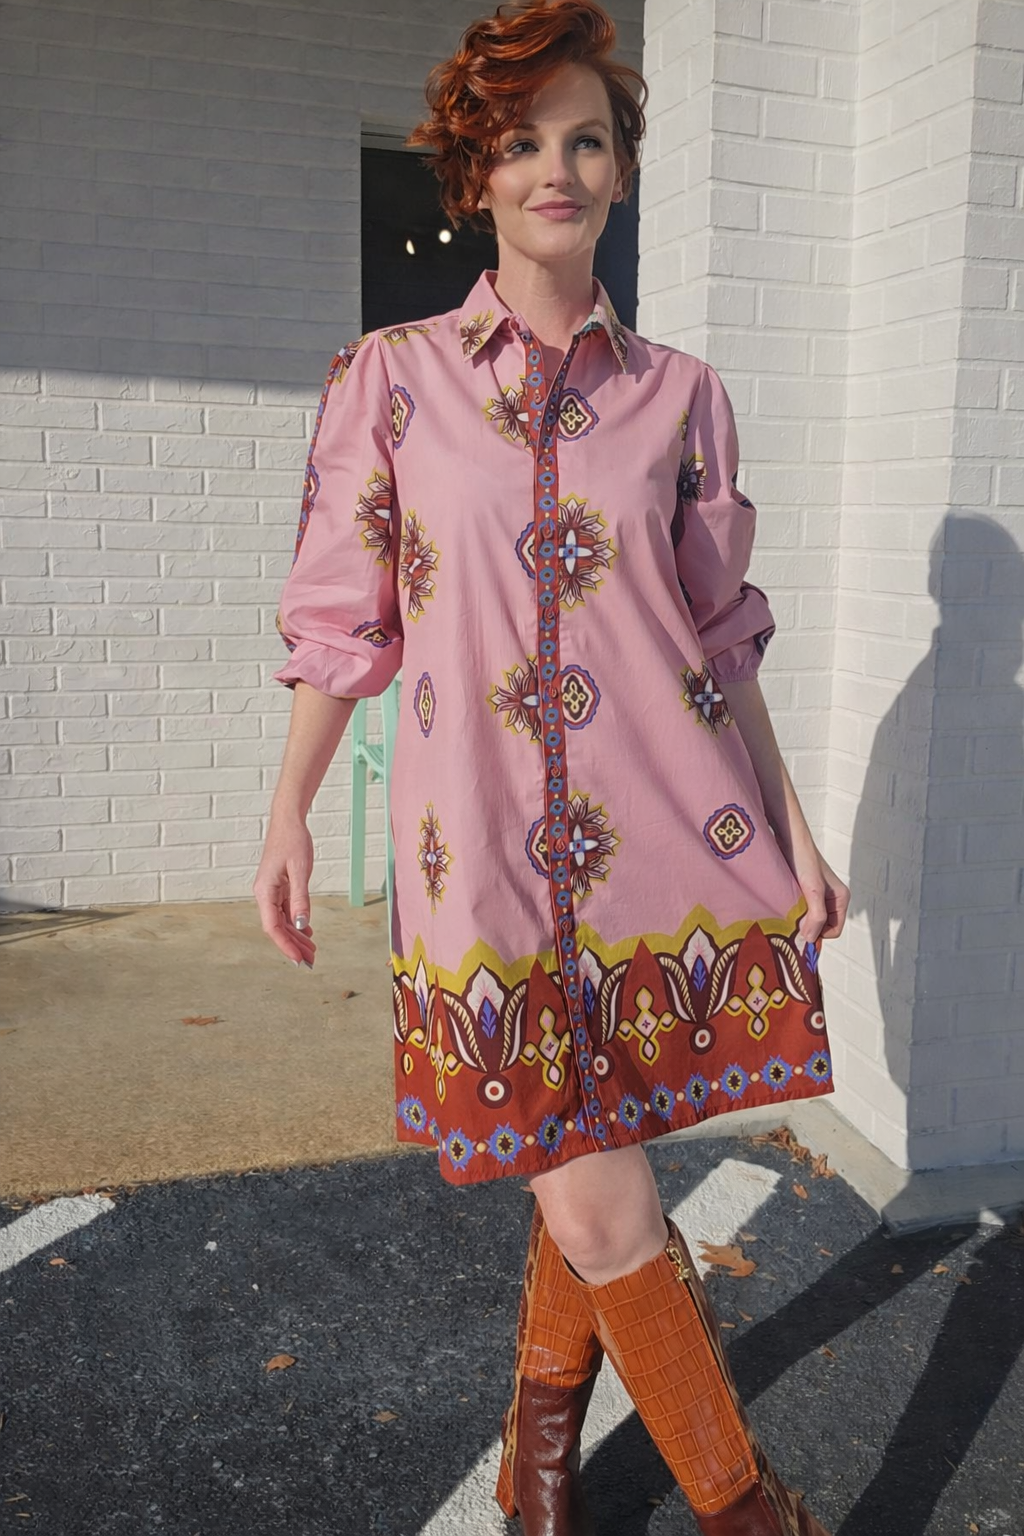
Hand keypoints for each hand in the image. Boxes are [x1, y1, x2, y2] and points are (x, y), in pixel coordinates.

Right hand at [253, 814, 317, 968]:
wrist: (288, 821)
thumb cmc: (292, 841)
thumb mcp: (300, 870)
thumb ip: (300, 898)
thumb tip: (301, 924)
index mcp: (264, 891)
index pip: (272, 927)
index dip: (285, 946)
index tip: (298, 960)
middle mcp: (264, 894)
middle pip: (277, 927)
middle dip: (293, 946)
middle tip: (310, 962)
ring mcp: (271, 891)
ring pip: (282, 921)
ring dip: (295, 937)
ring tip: (312, 951)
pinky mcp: (279, 887)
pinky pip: (286, 911)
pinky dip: (296, 923)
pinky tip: (307, 932)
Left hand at [778, 829, 849, 946]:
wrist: (789, 839)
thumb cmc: (803, 859)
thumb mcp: (813, 890)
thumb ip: (816, 915)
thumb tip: (810, 938)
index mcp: (841, 899)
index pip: (833, 930)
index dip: (818, 934)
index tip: (801, 932)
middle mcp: (831, 898)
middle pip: (821, 926)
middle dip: (807, 927)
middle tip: (791, 922)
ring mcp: (817, 895)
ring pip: (809, 919)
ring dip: (798, 920)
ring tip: (787, 913)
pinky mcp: (804, 892)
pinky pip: (801, 911)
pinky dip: (792, 913)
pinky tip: (784, 908)